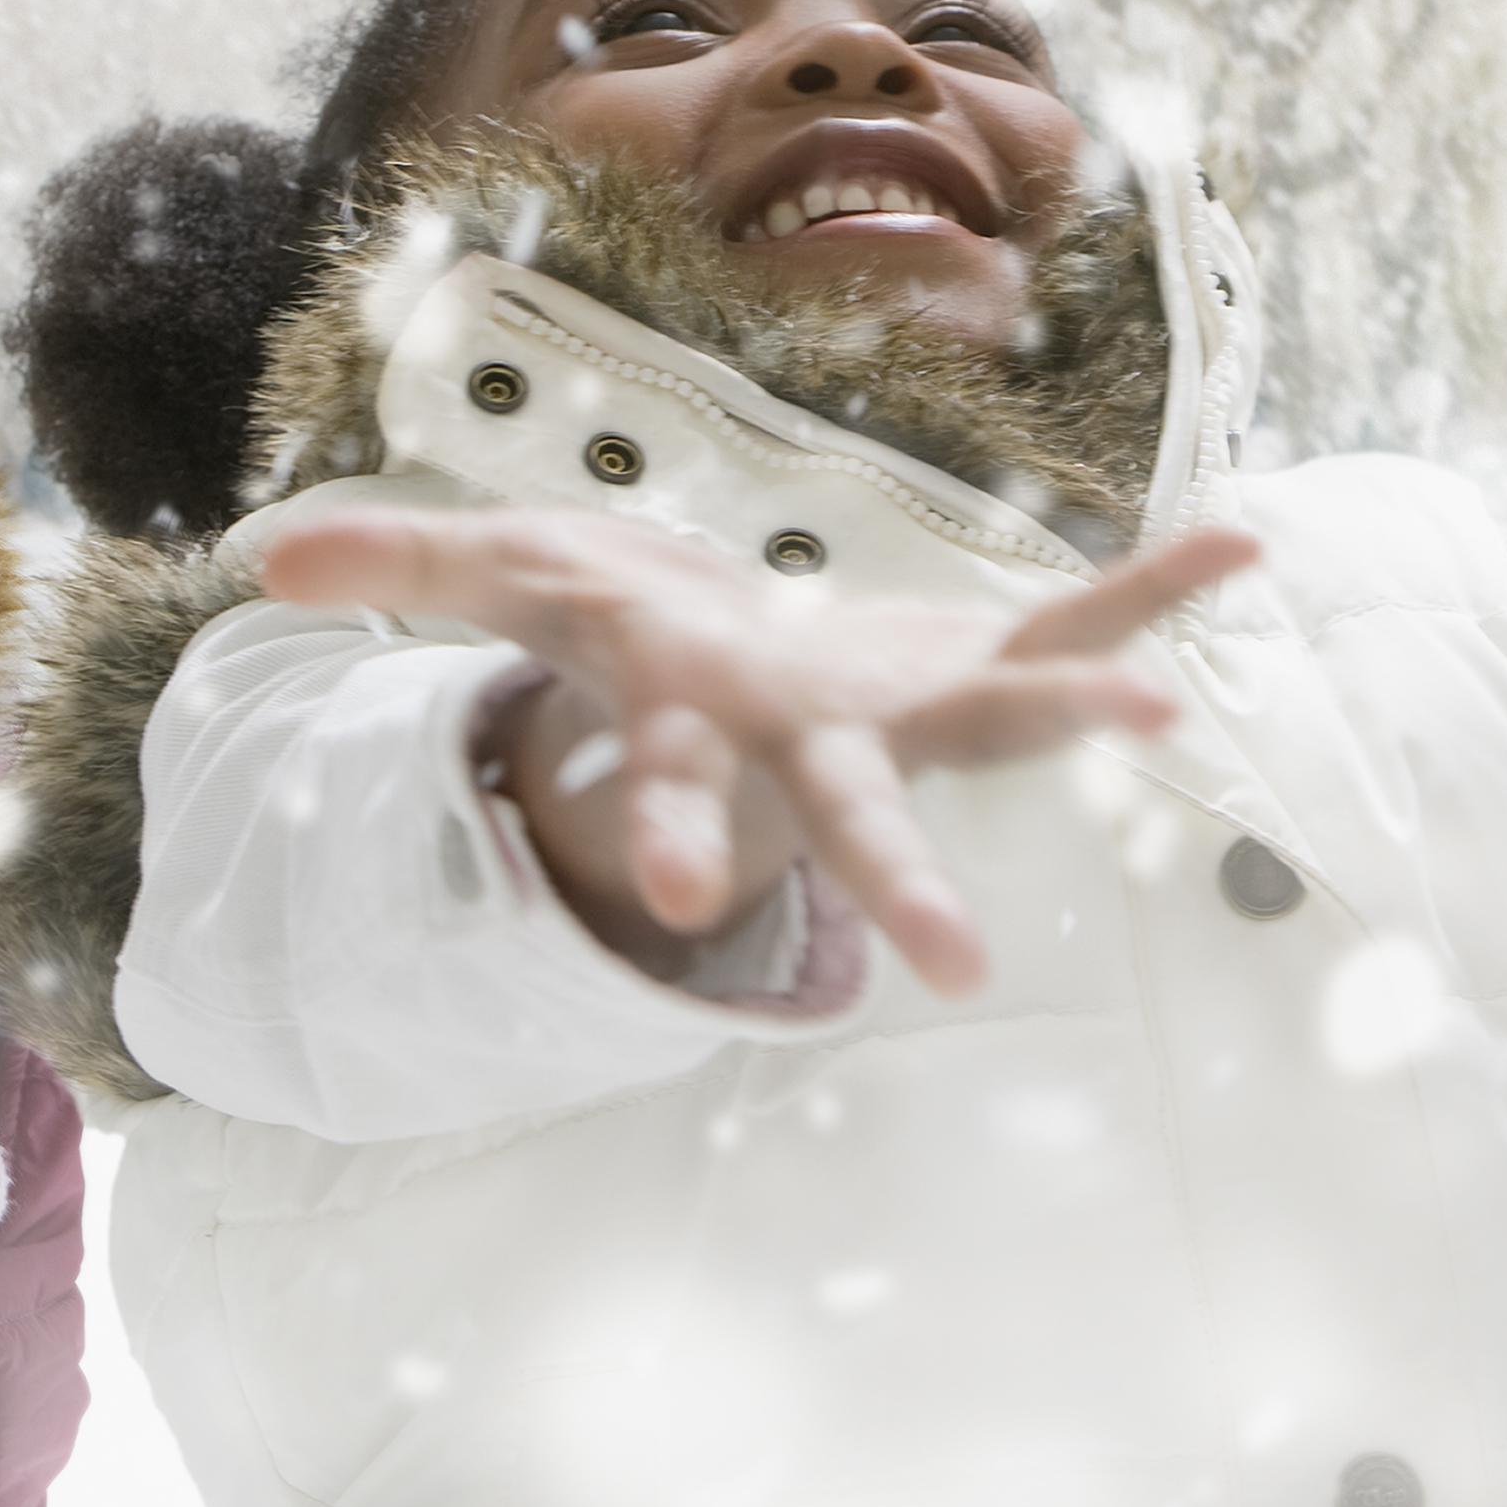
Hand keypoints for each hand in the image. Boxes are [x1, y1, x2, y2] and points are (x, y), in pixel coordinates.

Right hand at [255, 504, 1258, 996]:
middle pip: (855, 816)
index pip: (682, 787)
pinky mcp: (980, 660)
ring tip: (1171, 714)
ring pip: (1002, 715)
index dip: (672, 829)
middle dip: (892, 883)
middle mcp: (819, 741)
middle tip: (951, 969)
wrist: (740, 685)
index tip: (675, 889)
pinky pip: (1079, 612)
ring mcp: (913, 709)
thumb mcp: (506, 582)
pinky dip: (1163, 584)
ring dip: (1084, 706)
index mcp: (705, 726)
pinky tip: (1246, 536)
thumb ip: (396, 569)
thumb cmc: (626, 637)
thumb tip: (259, 562)